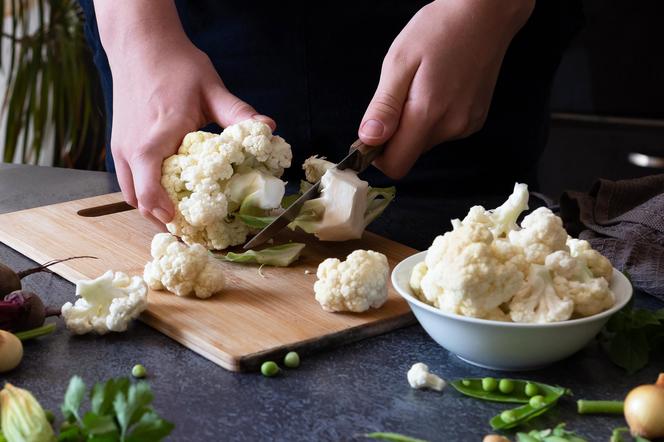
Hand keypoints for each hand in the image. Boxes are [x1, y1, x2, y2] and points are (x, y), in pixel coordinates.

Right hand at [95, 1, 273, 224]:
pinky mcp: (118, 141)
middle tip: (191, 227)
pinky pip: (127, 178)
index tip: (191, 227)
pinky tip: (166, 189)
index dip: (168, 216)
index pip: (151, 193)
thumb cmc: (175, 65)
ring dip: (151, 206)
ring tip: (179, 213)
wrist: (141, 43)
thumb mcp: (211, 89)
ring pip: (129, 192)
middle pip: (138, 202)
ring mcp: (119, 146)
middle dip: (162, 219)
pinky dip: (143, 190)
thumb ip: (238, 114)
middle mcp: (130, 149)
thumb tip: (269, 128)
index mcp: (153, 141)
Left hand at [358, 0, 533, 178]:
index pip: (396, 165)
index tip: (372, 133)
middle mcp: (451, 127)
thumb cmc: (439, 30)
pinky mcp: (476, 120)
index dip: (377, 155)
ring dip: (415, 123)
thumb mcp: (399, 62)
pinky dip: (434, 117)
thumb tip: (368, 140)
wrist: (485, 14)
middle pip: (410, 153)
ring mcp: (467, 125)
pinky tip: (439, 88)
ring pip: (425, 142)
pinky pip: (443, 131)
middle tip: (399, 95)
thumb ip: (384, 106)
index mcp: (428, 114)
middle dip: (396, 134)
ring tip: (422, 86)